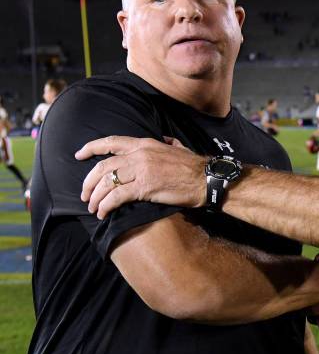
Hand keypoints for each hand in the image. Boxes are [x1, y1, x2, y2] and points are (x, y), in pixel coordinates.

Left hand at [75, 136, 206, 218]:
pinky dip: (105, 206)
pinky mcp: (145, 187)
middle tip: (84, 194)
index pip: (111, 142)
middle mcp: (139, 154)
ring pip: (106, 182)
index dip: (92, 148)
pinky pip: (116, 196)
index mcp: (145, 144)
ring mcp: (141, 170)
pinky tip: (103, 213)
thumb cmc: (192, 166)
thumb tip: (164, 140)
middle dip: (88, 182)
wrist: (205, 179)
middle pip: (103, 166)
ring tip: (93, 207)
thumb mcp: (177, 147)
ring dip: (95, 197)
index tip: (79, 155)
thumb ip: (166, 143)